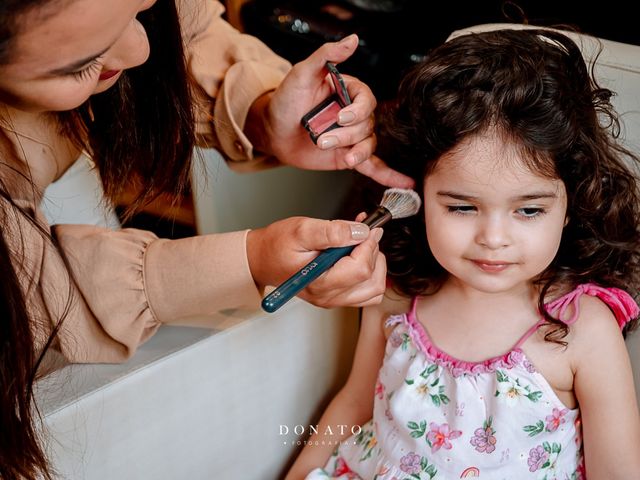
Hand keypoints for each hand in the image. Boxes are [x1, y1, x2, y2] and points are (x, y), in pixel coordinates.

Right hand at [246, 216, 385, 307]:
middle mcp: (328, 296)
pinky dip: (370, 272)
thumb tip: (360, 232)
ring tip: (361, 244)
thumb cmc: (277, 245)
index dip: (369, 245)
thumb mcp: (301, 229)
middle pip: (372, 280)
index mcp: (319, 282)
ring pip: (374, 289)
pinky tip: (359, 254)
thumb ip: (332, 231)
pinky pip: (366, 291)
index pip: (360, 269)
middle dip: (373, 252)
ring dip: (375, 264)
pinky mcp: (336, 296)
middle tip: (363, 232)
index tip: (367, 227)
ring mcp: (333, 299)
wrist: (262, 258)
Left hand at [251, 34, 412, 188]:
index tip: (340, 117)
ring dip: (354, 152)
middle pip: (366, 126)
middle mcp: (354, 114)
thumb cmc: (286, 100)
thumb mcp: (303, 73)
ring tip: (338, 155)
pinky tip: (403, 183)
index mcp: (349, 92)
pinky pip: (373, 165)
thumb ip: (326, 56)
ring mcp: (353, 137)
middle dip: (345, 135)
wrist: (273, 130)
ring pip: (367, 145)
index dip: (357, 111)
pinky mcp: (348, 156)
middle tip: (321, 138)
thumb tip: (352, 40)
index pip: (366, 101)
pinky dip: (388, 175)